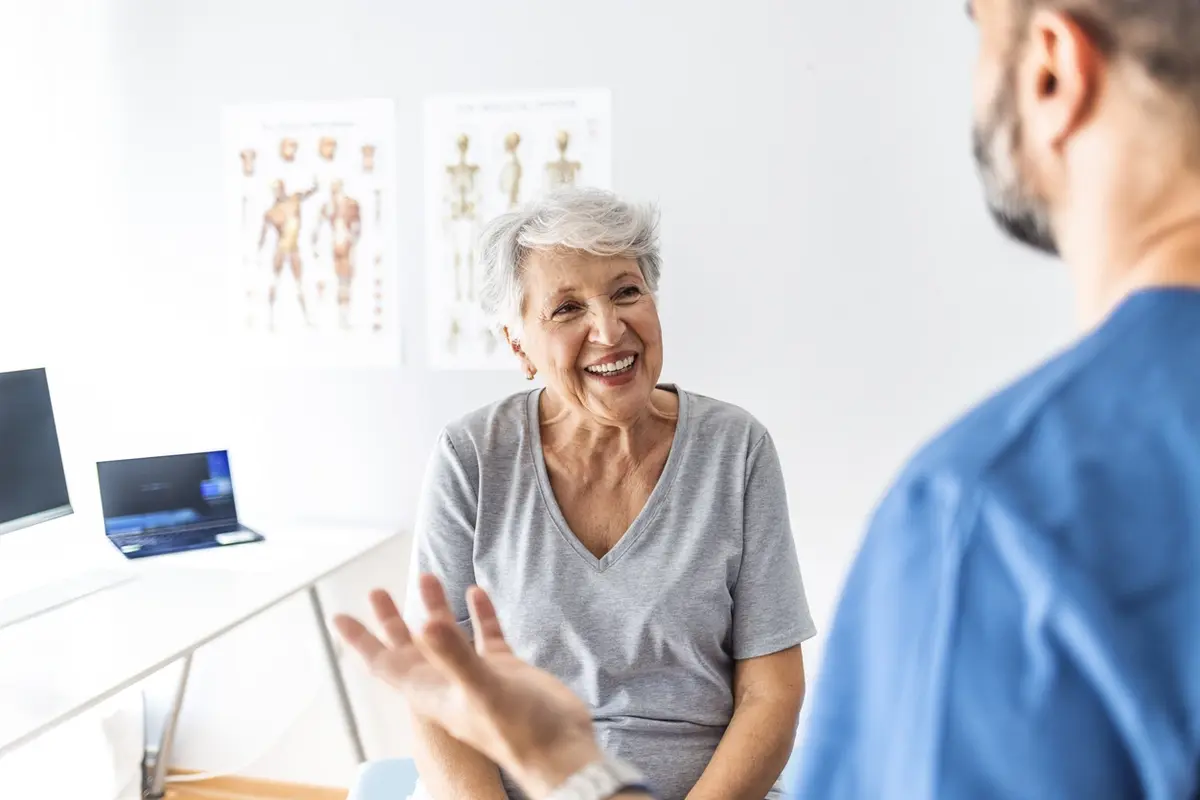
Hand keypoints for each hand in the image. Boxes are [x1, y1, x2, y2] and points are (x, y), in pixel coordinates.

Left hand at [334, 575, 601, 798]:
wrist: (561, 749)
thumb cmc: (518, 731)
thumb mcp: (481, 690)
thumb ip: (454, 656)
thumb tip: (426, 622)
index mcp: (431, 692)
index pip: (385, 663)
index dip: (360, 641)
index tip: (338, 617)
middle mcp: (448, 682)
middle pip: (409, 648)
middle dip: (390, 620)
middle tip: (377, 592)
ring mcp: (475, 675)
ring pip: (446, 637)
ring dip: (435, 609)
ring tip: (428, 577)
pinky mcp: (504, 670)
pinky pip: (485, 636)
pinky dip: (478, 614)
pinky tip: (476, 593)